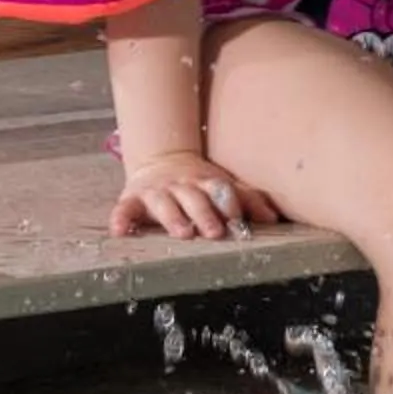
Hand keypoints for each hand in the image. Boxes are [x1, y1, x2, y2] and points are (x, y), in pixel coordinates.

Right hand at [109, 151, 280, 239]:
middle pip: (194, 198)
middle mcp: (181, 185)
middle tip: (214, 232)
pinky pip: (124, 209)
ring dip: (172, 218)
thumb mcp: (223, 185)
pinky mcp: (132, 199)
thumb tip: (272, 218)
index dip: (228, 202)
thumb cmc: (200, 183)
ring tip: (182, 233)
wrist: (162, 161)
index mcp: (206, 181)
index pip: (219, 189)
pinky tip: (120, 231)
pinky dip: (120, 218)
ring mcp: (156, 192)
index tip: (236, 217)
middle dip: (204, 214)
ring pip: (163, 203)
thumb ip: (248, 199)